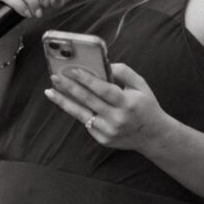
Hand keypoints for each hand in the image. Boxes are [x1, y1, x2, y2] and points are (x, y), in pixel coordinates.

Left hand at [44, 62, 167, 150]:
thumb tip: (105, 64)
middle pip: (88, 100)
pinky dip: (76, 111)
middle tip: (55, 77)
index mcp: (127, 103)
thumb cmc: (145, 106)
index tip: (72, 70)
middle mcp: (117, 118)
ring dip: (63, 101)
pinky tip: (66, 102)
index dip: (86, 79)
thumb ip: (124, 72)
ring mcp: (108, 131)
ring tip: (50, 91)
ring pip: (81, 113)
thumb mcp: (141, 85)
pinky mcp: (103, 139)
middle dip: (69, 87)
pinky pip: (86, 122)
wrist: (153, 135)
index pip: (103, 89)